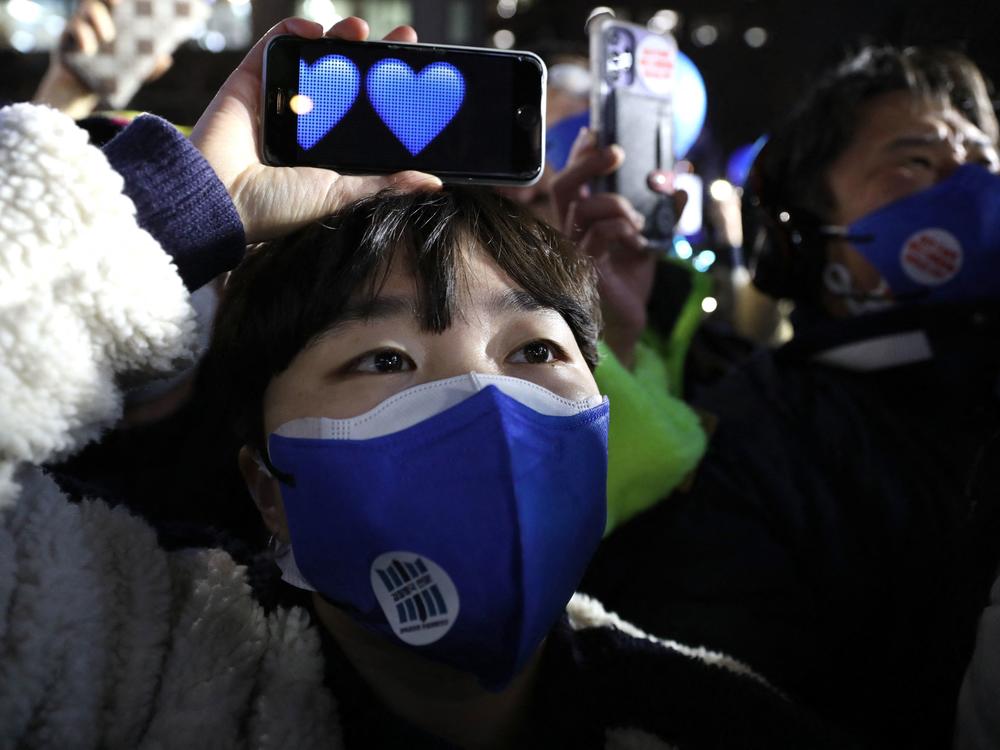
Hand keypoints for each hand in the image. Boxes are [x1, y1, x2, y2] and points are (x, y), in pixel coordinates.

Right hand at [33, 0, 171, 118]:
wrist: (83, 88)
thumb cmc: (112, 74)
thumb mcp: (135, 73)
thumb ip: (151, 67)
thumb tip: (165, 59)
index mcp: (116, 19)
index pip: (116, 1)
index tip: (126, 0)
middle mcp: (98, 15)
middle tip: (118, 2)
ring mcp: (82, 23)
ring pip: (87, 10)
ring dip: (97, 18)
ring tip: (108, 37)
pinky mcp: (68, 36)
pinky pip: (74, 29)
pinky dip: (83, 36)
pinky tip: (88, 49)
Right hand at [190, 17, 441, 243]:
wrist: (221, 199)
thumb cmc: (279, 207)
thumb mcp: (343, 195)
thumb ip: (384, 184)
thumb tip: (432, 181)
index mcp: (331, 148)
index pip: (370, 111)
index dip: (395, 90)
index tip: (421, 73)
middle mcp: (308, 121)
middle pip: (348, 78)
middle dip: (376, 57)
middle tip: (402, 39)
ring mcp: (280, 99)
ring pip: (316, 58)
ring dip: (340, 38)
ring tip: (359, 31)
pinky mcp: (251, 81)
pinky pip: (275, 45)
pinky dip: (295, 30)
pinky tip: (314, 29)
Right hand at [550, 129, 684, 368]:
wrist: (630, 320)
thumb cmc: (632, 278)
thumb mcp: (653, 236)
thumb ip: (664, 209)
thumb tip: (682, 181)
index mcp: (584, 218)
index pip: (574, 178)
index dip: (580, 153)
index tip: (596, 131)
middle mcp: (573, 230)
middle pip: (564, 186)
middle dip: (588, 163)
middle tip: (616, 152)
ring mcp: (575, 248)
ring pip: (582, 208)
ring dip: (615, 203)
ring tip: (636, 217)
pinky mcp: (584, 267)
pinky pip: (598, 235)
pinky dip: (621, 229)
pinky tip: (636, 241)